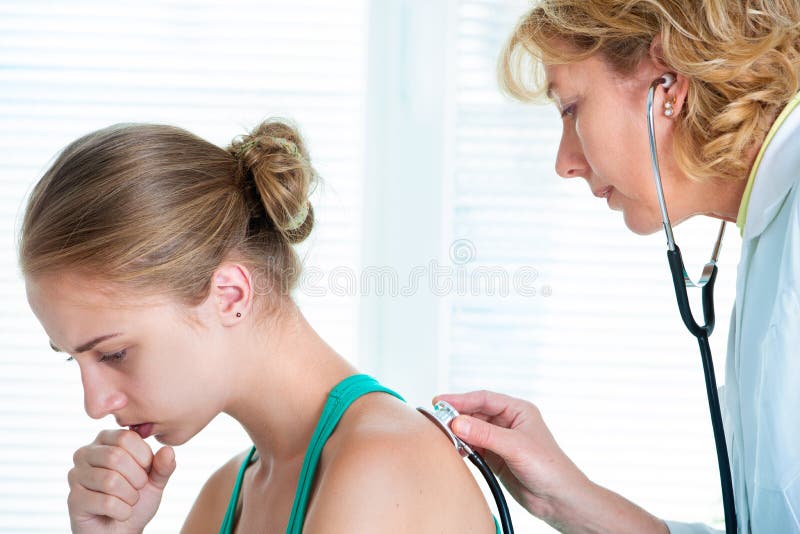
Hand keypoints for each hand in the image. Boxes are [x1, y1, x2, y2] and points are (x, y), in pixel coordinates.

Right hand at [68, 429, 175, 533]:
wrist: (122, 530)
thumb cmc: (137, 498)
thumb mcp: (156, 480)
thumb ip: (163, 465)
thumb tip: (168, 451)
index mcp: (105, 439)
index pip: (126, 437)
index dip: (144, 456)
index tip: (147, 471)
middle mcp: (85, 453)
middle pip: (115, 457)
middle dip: (137, 478)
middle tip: (139, 488)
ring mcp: (76, 476)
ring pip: (110, 481)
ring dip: (130, 496)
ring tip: (130, 501)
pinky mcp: (74, 500)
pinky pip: (105, 502)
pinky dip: (122, 511)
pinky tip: (121, 513)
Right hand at [433, 390, 587, 521]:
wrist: (558, 499)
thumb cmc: (549, 467)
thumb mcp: (515, 446)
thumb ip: (485, 434)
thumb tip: (457, 422)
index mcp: (517, 410)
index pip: (484, 399)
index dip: (461, 399)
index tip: (440, 402)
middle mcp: (508, 422)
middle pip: (475, 413)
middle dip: (456, 416)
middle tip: (437, 421)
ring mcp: (500, 440)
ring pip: (472, 430)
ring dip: (458, 433)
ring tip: (443, 435)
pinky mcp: (495, 457)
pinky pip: (473, 447)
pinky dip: (462, 447)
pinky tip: (455, 450)